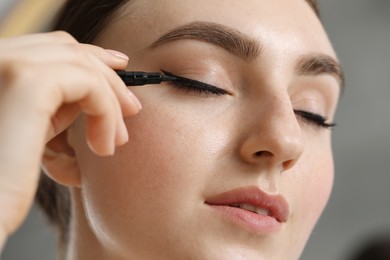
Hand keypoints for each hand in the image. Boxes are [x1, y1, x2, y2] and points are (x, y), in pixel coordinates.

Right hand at [0, 31, 140, 249]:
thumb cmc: (5, 185)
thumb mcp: (30, 134)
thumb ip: (53, 108)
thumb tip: (92, 96)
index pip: (48, 47)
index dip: (88, 57)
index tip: (119, 71)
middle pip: (66, 47)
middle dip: (106, 77)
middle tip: (132, 107)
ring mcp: (5, 64)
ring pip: (81, 64)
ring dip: (109, 102)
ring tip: (117, 140)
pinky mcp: (25, 82)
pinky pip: (88, 83)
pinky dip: (106, 113)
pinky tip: (104, 146)